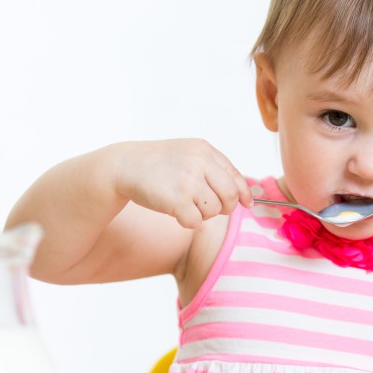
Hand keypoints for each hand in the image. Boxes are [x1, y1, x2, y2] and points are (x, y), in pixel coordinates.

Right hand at [113, 139, 251, 228]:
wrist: (125, 165)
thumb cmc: (159, 163)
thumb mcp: (189, 154)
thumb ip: (215, 170)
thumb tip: (244, 198)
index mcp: (205, 150)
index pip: (235, 176)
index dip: (243, 194)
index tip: (247, 204)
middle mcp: (199, 163)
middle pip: (229, 196)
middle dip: (224, 207)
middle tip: (210, 208)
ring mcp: (188, 181)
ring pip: (213, 211)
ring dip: (202, 214)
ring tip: (185, 204)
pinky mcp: (176, 200)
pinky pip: (196, 222)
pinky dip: (188, 221)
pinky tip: (175, 211)